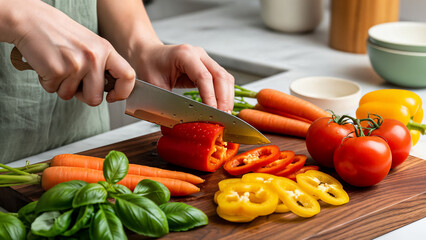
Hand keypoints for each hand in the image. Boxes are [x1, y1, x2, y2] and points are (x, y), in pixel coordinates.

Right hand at [7, 0, 134, 105]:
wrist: (31, 20)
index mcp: (106, 50)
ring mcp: (76, 64)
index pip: (128, 76)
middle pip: (96, 98)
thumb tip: (110, 91)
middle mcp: (94, 57)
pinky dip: (47, 82)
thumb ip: (102, 65)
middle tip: (73, 81)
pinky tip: (47, 65)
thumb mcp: (90, 45)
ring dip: (62, 87)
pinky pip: (53, 90)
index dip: (122, 92)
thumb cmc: (60, 34)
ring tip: (58, 66)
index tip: (113, 97)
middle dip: (82, 95)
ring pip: (71, 96)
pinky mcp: (57, 70)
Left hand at [134, 43, 234, 112]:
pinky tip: (222, 105)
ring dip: (227, 96)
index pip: (204, 77)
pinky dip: (224, 93)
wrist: (148, 54)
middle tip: (223, 117)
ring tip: (225, 114)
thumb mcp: (154, 85)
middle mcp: (198, 54)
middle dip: (224, 99)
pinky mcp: (208, 66)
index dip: (210, 97)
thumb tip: (182, 120)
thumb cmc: (149, 66)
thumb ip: (169, 101)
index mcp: (184, 55)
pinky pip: (222, 79)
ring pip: (225, 77)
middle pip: (220, 76)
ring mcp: (205, 59)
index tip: (212, 113)